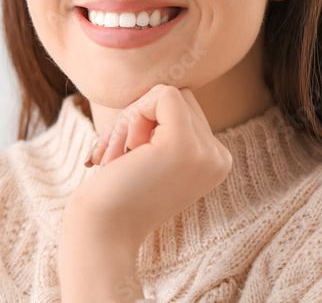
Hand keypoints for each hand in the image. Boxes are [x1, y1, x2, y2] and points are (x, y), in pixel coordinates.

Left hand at [68, 84, 232, 248]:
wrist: (102, 231)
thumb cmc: (116, 192)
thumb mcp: (154, 156)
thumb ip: (167, 126)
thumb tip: (167, 90)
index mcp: (216, 161)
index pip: (186, 109)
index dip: (148, 121)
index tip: (125, 156)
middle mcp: (219, 157)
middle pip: (180, 97)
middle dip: (139, 116)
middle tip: (117, 155)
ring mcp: (205, 152)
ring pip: (168, 94)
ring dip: (130, 118)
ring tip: (117, 157)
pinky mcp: (184, 144)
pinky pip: (163, 95)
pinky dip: (133, 114)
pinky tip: (124, 153)